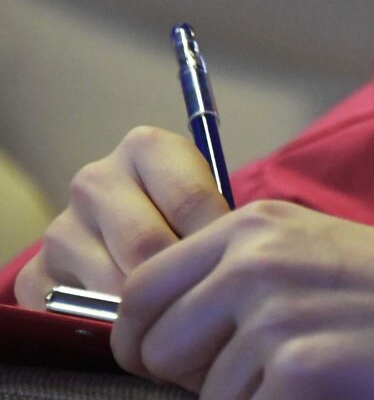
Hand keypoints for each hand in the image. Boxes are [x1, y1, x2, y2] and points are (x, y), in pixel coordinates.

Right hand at [14, 126, 229, 307]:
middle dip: (183, 280)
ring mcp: (61, 228)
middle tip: (207, 301)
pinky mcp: (35, 276)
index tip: (235, 270)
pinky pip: (83, 313)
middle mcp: (96, 180)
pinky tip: (141, 322)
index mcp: (146, 148)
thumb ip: (220, 220)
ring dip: (153, 308)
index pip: (191, 201)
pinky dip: (118, 327)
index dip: (219, 244)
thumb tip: (233, 258)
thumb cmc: (184, 223)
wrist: (127, 242)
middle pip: (149, 245)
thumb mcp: (209, 206)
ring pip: (118, 284)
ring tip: (179, 314)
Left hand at [110, 200, 373, 398]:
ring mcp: (274, 314)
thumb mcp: (320, 254)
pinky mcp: (300, 369)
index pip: (141, 289)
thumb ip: (245, 274)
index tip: (177, 359)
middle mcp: (253, 260)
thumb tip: (172, 328)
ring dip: (246, 398)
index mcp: (255, 225)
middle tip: (254, 376)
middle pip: (153, 344)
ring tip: (315, 374)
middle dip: (187, 374)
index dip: (147, 337)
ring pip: (202, 392)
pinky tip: (336, 388)